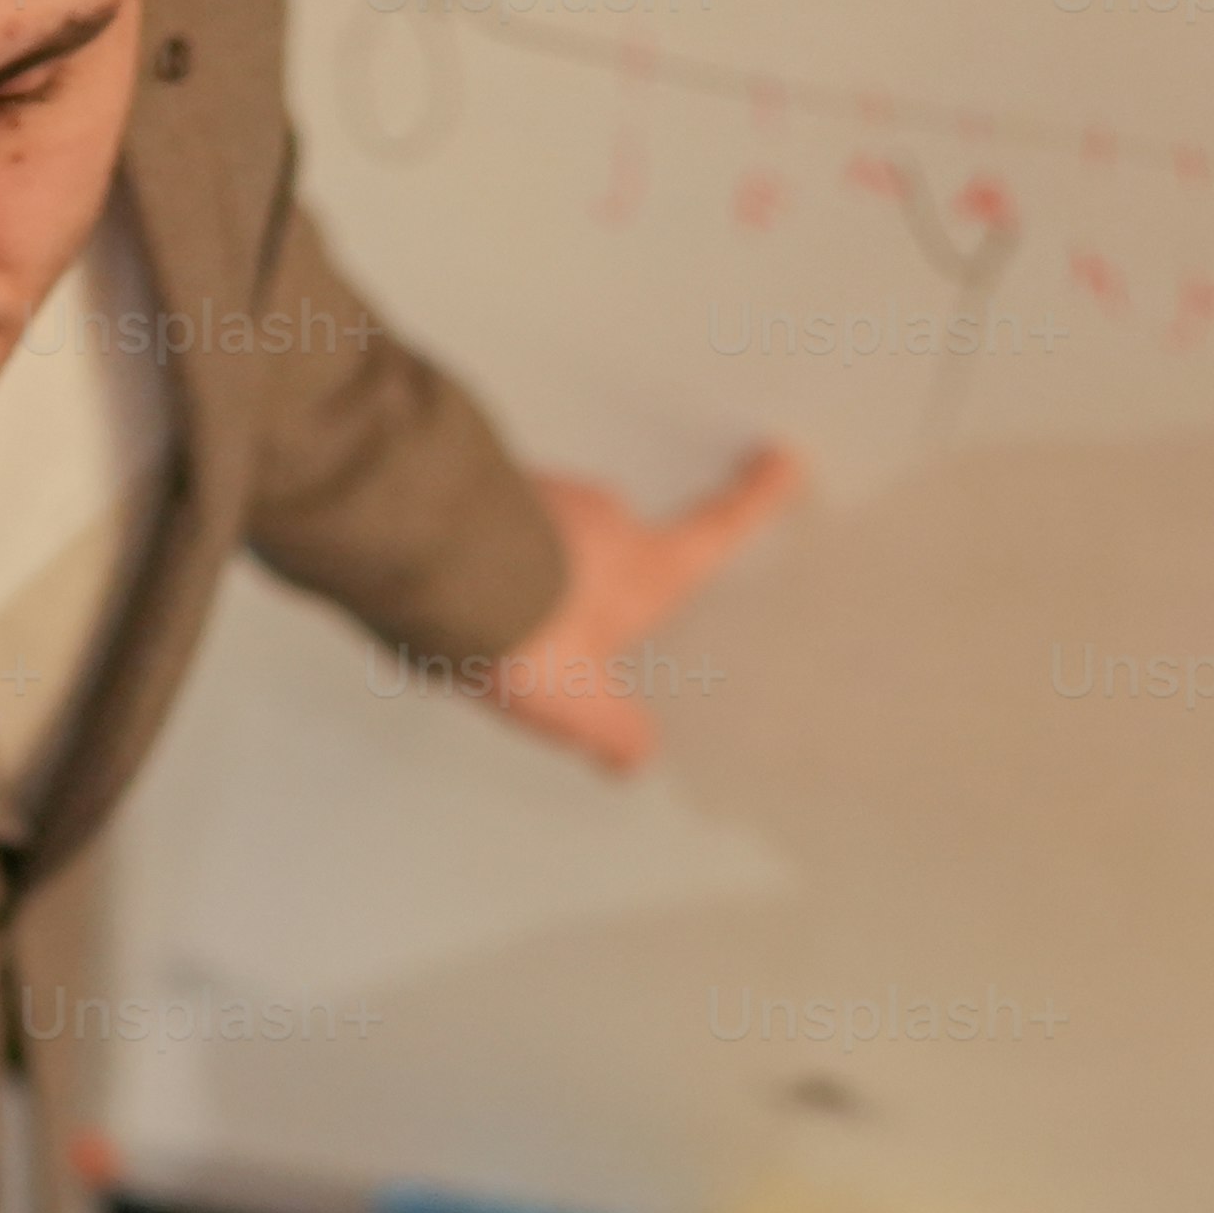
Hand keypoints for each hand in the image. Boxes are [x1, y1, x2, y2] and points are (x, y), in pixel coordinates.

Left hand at [475, 442, 806, 770]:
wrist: (430, 560)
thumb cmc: (521, 628)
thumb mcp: (578, 705)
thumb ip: (614, 731)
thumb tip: (633, 756)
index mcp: (647, 568)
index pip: (717, 530)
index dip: (755, 497)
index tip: (783, 456)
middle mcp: (605, 517)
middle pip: (622, 536)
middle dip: (600, 570)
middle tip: (567, 617)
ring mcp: (547, 489)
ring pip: (554, 526)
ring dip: (535, 560)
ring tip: (493, 616)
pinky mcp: (486, 477)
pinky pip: (497, 514)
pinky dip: (484, 546)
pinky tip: (450, 588)